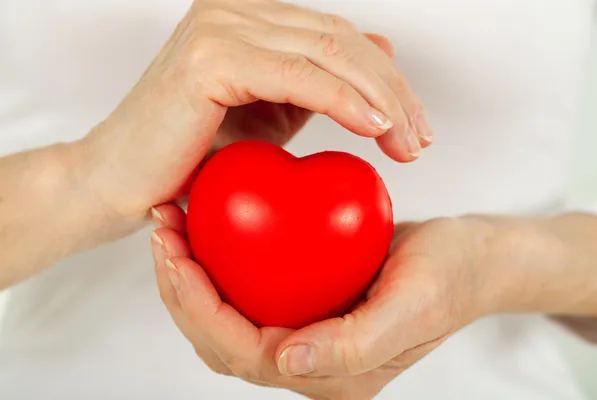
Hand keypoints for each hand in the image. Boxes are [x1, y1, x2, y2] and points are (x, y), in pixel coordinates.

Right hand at [78, 0, 431, 220]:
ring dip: (380, 100)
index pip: (340, 39)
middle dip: (393, 94)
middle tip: (419, 140)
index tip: (414, 127)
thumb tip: (381, 54)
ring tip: (407, 143)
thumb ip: (320, 83)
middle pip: (343, 41)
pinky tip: (374, 129)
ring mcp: (221, 25)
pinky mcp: (211, 54)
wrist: (122, 182)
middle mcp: (236, 9)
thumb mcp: (273, 114)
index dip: (387, 82)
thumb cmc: (193, 155)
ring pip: (329, 52)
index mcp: (251, 18)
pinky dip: (343, 102)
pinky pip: (298, 75)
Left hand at [151, 206, 494, 399]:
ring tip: (170, 223)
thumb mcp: (415, 305)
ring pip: (225, 313)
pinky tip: (206, 220)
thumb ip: (355, 345)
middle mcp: (307, 361)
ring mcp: (304, 331)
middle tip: (162, 230)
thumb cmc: (450, 278)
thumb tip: (285, 364)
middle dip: (179, 290)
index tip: (176, 253)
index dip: (199, 308)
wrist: (472, 258)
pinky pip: (248, 288)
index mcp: (327, 377)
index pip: (242, 353)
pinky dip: (219, 259)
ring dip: (190, 274)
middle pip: (219, 337)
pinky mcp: (305, 302)